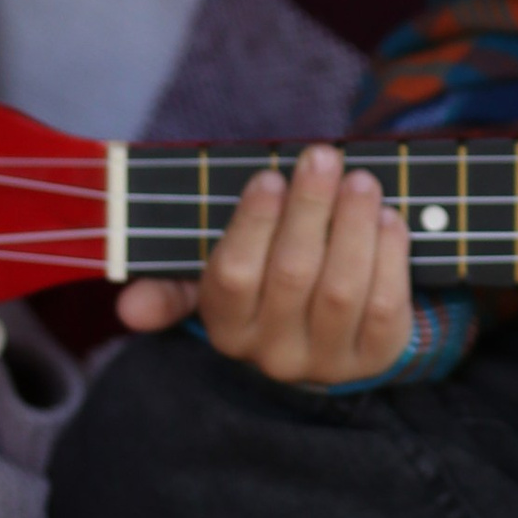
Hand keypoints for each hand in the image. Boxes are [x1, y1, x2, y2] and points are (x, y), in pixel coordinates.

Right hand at [115, 141, 417, 384]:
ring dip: (353, 225)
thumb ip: (177, 283)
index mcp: (227, 326)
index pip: (232, 277)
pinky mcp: (376, 357)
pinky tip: (387, 219)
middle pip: (292, 274)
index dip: (252, 224)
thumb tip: (128, 309)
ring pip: (342, 289)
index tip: (269, 176)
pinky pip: (386, 305)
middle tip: (323, 157)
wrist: (336, 334)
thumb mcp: (225, 280)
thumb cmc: (271, 281)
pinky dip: (389, 256)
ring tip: (361, 181)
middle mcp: (273, 353)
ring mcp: (327, 360)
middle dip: (310, 208)